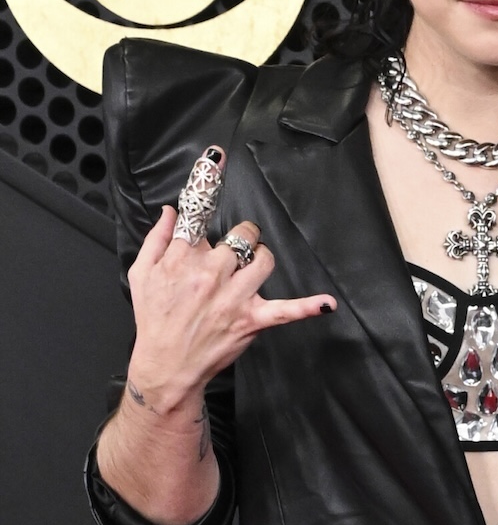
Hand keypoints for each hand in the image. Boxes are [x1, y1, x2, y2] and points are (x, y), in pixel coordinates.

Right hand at [125, 192, 333, 414]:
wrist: (165, 365)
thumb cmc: (154, 319)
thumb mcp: (141, 275)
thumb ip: (155, 239)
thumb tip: (169, 211)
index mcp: (181, 259)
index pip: (197, 216)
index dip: (205, 186)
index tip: (214, 159)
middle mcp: (209, 273)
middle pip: (241, 236)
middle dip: (241, 239)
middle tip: (234, 252)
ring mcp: (233, 297)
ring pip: (263, 258)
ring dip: (262, 258)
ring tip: (252, 268)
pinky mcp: (252, 319)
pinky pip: (286, 310)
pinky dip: (307, 307)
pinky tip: (327, 303)